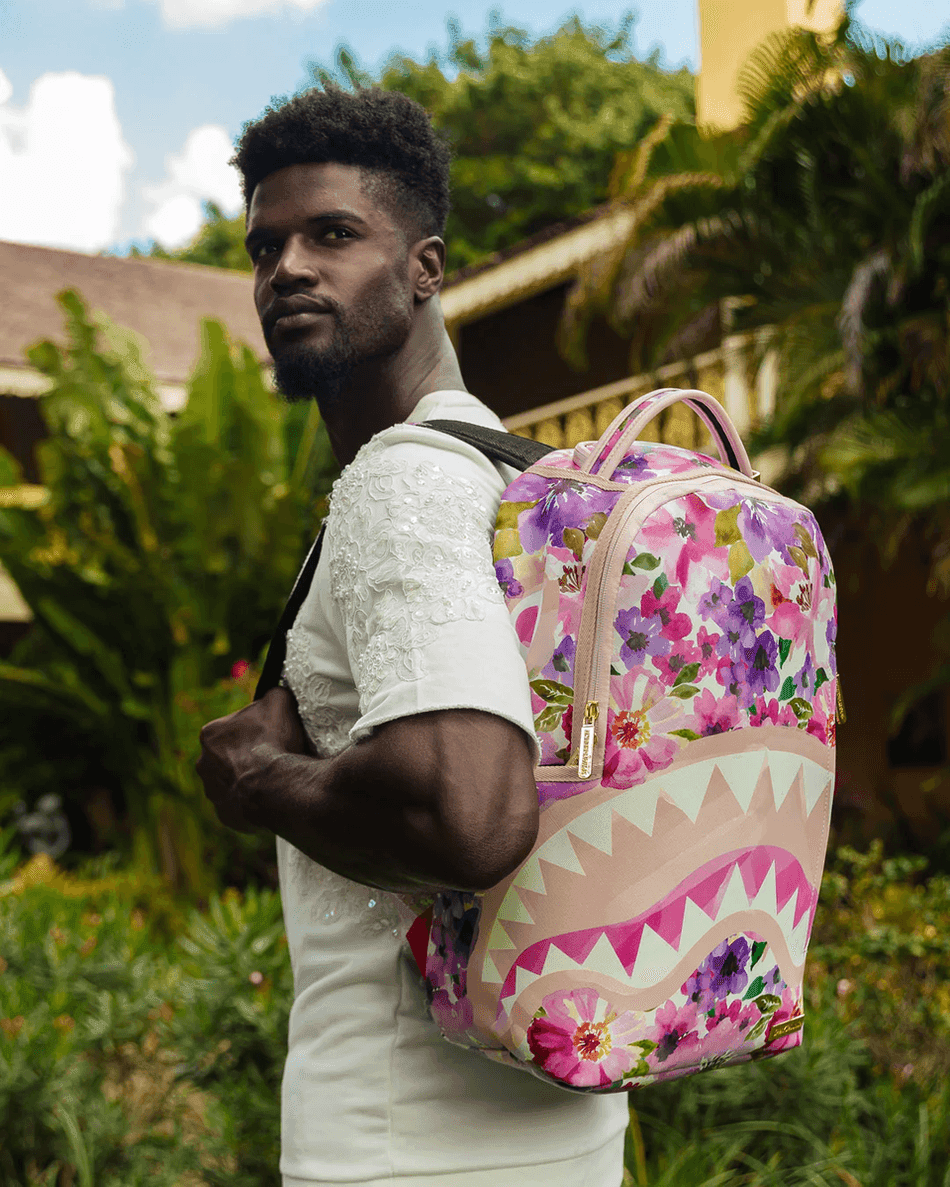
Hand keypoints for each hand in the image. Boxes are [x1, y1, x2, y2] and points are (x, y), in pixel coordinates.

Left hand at [196, 686, 313, 833]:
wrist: (278, 788)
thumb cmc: (275, 742)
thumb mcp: (279, 701)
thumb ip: (273, 694)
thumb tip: (275, 692)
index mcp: (209, 734)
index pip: (232, 728)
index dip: (254, 729)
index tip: (271, 734)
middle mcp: (203, 764)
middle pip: (228, 756)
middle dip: (247, 756)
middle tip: (273, 756)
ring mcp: (213, 793)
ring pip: (232, 782)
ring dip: (248, 780)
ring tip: (274, 778)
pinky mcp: (225, 816)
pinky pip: (240, 806)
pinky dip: (253, 802)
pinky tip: (271, 796)